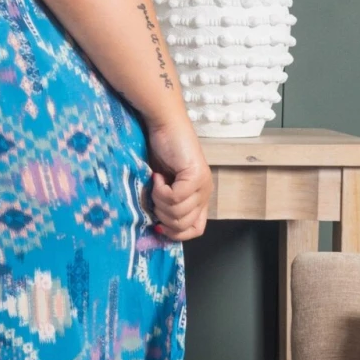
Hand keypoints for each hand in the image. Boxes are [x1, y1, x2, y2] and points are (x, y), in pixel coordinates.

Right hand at [145, 115, 210, 241]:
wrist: (164, 125)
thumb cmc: (160, 151)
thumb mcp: (162, 185)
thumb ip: (166, 204)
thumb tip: (158, 228)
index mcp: (199, 198)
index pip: (195, 230)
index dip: (175, 234)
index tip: (158, 224)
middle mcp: (204, 193)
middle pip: (183, 225)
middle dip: (163, 216)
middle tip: (155, 196)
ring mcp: (202, 185)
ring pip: (178, 212)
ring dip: (159, 201)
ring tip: (156, 183)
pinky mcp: (196, 176)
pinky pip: (175, 197)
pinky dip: (160, 190)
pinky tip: (157, 176)